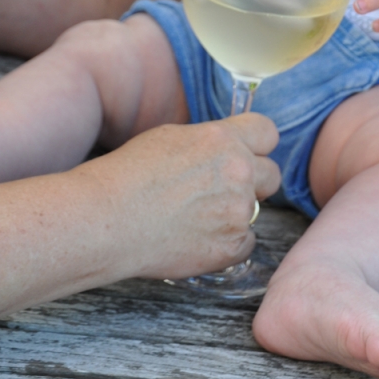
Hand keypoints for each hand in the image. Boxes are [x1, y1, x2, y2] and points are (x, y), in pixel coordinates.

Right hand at [90, 112, 280, 280]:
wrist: (107, 219)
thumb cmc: (129, 175)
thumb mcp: (172, 137)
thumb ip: (210, 142)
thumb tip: (226, 149)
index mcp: (223, 139)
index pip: (268, 132)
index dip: (258, 145)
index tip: (248, 154)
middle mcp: (239, 171)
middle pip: (271, 174)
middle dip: (253, 182)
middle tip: (220, 192)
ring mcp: (238, 211)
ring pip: (256, 211)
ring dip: (234, 214)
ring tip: (195, 217)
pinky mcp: (231, 246)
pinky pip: (245, 243)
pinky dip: (227, 243)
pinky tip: (196, 238)